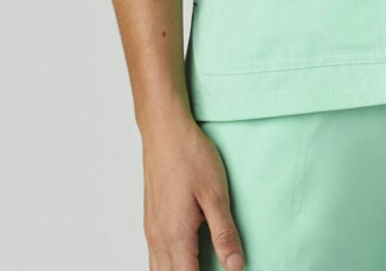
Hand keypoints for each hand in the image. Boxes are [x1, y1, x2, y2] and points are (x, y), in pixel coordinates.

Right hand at [141, 111, 245, 270]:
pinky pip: (154, 257)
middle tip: (215, 270)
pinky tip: (181, 259)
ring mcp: (152, 230)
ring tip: (199, 266)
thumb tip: (235, 267)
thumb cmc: (190, 156)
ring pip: (158, 270)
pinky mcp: (151, 220)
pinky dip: (167, 266)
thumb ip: (224, 233)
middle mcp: (159, 238)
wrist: (165, 130)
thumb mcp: (215, 193)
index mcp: (176, 236)